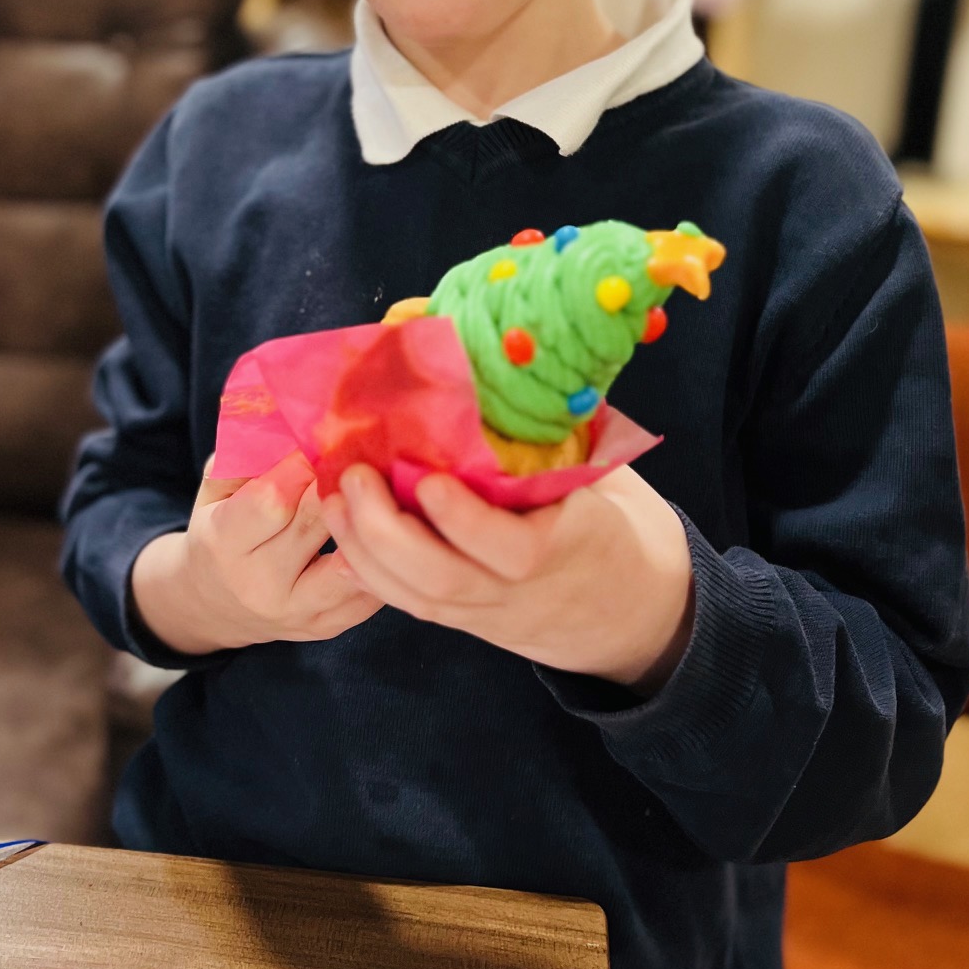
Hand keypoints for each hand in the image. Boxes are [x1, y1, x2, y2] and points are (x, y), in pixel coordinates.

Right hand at [130, 450, 379, 656]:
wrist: (212, 605)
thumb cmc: (220, 528)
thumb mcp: (214, 489)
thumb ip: (245, 452)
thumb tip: (284, 409)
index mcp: (225, 543)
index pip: (271, 502)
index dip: (301, 466)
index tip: (324, 436)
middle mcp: (259, 585)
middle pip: (316, 524)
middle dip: (344, 482)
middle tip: (367, 449)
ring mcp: (297, 612)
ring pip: (353, 564)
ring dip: (374, 523)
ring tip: (388, 490)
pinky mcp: (328, 628)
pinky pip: (371, 592)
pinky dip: (386, 558)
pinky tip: (397, 529)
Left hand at [322, 463, 695, 692]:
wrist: (633, 608)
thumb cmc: (611, 519)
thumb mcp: (602, 473)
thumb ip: (559, 428)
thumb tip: (501, 348)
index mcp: (571, 544)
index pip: (513, 549)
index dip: (466, 520)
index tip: (429, 478)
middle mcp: (522, 588)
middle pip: (443, 579)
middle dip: (387, 530)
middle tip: (356, 474)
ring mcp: (490, 610)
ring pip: (417, 596)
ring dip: (364, 547)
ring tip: (335, 495)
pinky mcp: (467, 620)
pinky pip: (410, 604)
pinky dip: (370, 570)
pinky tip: (343, 534)